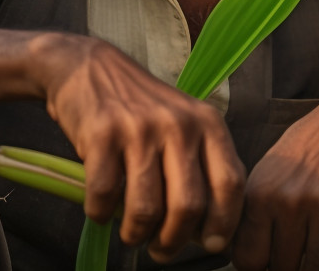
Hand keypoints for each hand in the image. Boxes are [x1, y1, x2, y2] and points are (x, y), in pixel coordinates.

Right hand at [31, 34, 245, 259]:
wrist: (88, 69)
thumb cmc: (142, 109)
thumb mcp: (185, 124)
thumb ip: (203, 167)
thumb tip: (211, 234)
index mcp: (207, 123)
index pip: (230, 184)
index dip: (224, 223)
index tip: (210, 244)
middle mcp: (179, 124)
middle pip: (188, 206)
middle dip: (174, 241)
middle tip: (161, 250)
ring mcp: (140, 128)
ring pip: (146, 209)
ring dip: (136, 234)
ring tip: (132, 234)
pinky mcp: (102, 134)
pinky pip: (104, 197)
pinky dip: (100, 215)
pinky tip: (101, 210)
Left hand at [231, 90, 318, 270]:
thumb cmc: (310, 149)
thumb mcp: (270, 169)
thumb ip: (253, 211)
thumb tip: (240, 258)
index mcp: (262, 191)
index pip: (247, 260)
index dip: (257, 264)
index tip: (268, 257)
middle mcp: (291, 201)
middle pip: (282, 269)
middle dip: (289, 266)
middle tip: (297, 250)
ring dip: (316, 268)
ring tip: (318, 249)